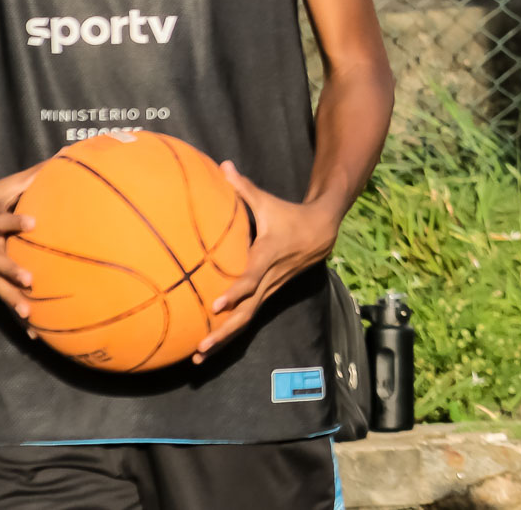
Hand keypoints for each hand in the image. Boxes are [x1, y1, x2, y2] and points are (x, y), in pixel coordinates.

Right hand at [0, 166, 42, 321]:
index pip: (2, 219)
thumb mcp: (9, 184)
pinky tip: (35, 333)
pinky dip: (17, 316)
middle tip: (30, 279)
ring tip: (29, 313)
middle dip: (12, 269)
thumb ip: (36, 174)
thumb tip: (67, 155)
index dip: (16, 221)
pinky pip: (2, 297)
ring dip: (12, 299)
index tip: (33, 223)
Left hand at [194, 163, 338, 363]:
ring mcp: (269, 290)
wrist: (322, 232)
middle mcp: (269, 279)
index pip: (251, 278)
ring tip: (198, 355)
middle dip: (224, 330)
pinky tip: (209, 346)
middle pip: (246, 310)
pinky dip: (230, 333)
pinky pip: (248, 317)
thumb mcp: (268, 202)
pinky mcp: (267, 296)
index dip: (236, 291)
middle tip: (201, 345)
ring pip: (247, 319)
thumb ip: (243, 188)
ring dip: (224, 338)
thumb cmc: (289, 215)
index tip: (216, 304)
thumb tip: (222, 165)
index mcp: (267, 256)